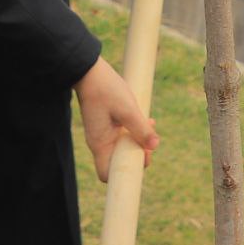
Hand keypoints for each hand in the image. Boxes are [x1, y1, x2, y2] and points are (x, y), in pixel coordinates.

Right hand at [74, 58, 157, 181]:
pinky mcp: (106, 123)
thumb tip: (155, 146)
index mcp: (100, 144)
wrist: (88, 70)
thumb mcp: (127, 109)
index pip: (107, 174)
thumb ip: (141, 128)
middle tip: (150, 143)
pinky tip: (145, 119)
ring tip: (150, 126)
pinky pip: (121, 135)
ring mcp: (102, 133)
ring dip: (138, 141)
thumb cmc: (105, 89)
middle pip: (119, 162)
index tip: (141, 158)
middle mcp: (99, 142)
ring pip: (122, 147)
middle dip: (137, 155)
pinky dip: (134, 131)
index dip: (125, 173)